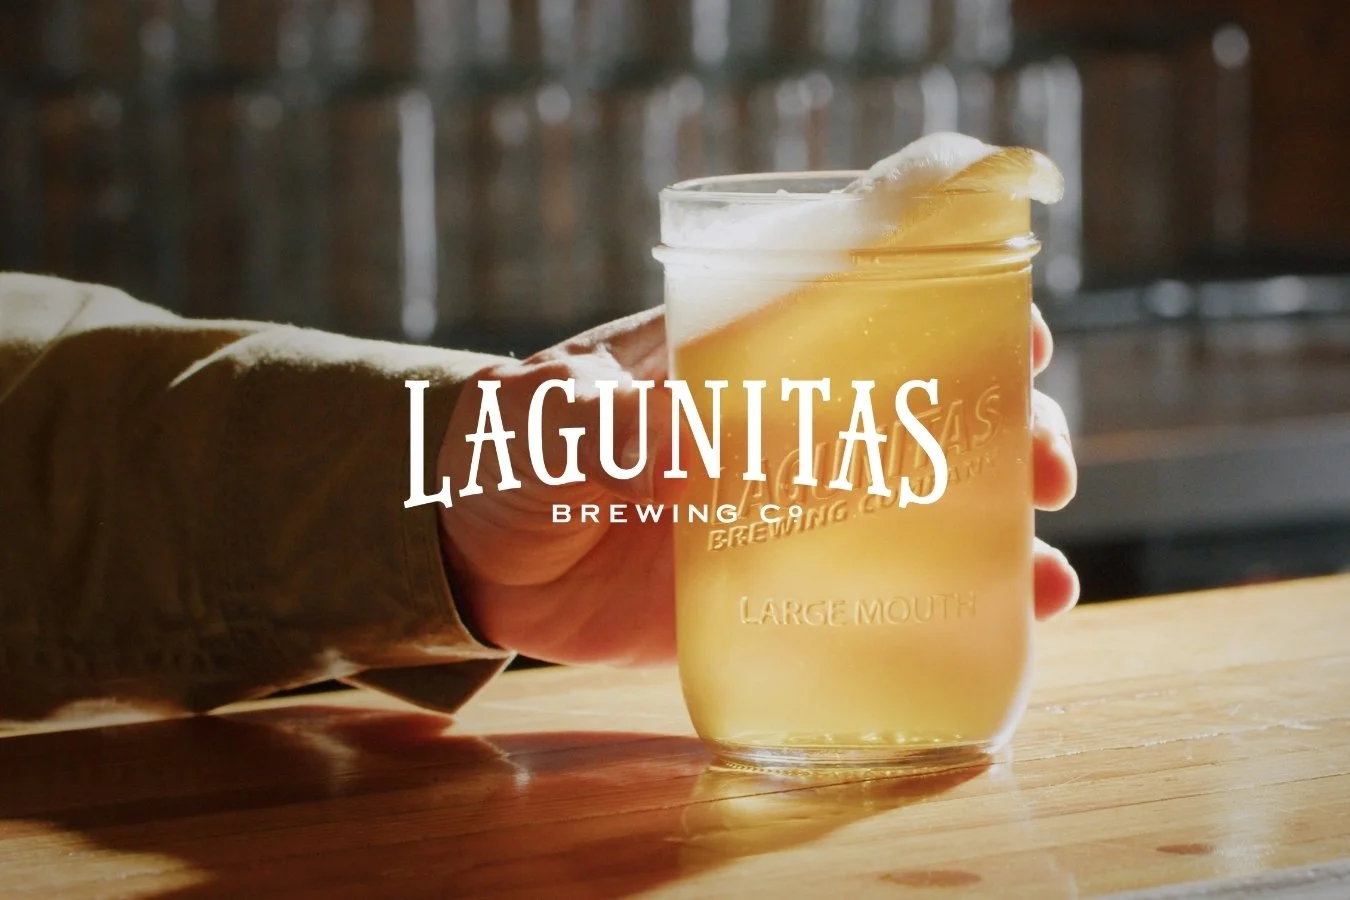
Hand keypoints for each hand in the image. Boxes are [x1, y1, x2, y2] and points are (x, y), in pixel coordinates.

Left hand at [438, 306, 1078, 666]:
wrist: (482, 556)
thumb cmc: (511, 453)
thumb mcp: (539, 419)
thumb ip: (590, 422)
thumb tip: (674, 441)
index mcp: (738, 350)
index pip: (861, 303)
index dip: (950, 303)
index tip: (1020, 328)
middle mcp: (785, 419)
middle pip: (924, 401)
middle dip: (1004, 422)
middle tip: (1045, 463)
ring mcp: (789, 503)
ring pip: (922, 497)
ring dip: (997, 523)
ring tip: (1044, 567)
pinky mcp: (779, 581)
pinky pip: (878, 589)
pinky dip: (943, 606)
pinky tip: (1000, 631)